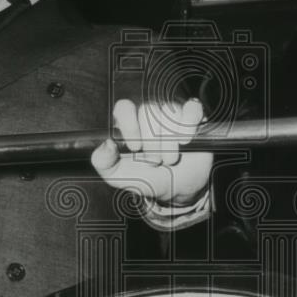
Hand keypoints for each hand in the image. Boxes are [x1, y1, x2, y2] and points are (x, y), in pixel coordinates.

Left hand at [91, 98, 212, 205]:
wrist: (175, 189)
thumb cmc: (146, 178)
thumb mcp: (118, 176)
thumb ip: (103, 161)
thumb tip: (106, 144)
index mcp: (129, 123)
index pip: (125, 107)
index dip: (129, 125)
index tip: (135, 148)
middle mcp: (150, 114)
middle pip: (148, 111)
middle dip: (152, 143)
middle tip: (154, 161)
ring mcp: (172, 114)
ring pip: (170, 113)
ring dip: (170, 143)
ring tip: (169, 160)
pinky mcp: (193, 117)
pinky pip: (192, 110)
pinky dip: (188, 127)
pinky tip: (185, 142)